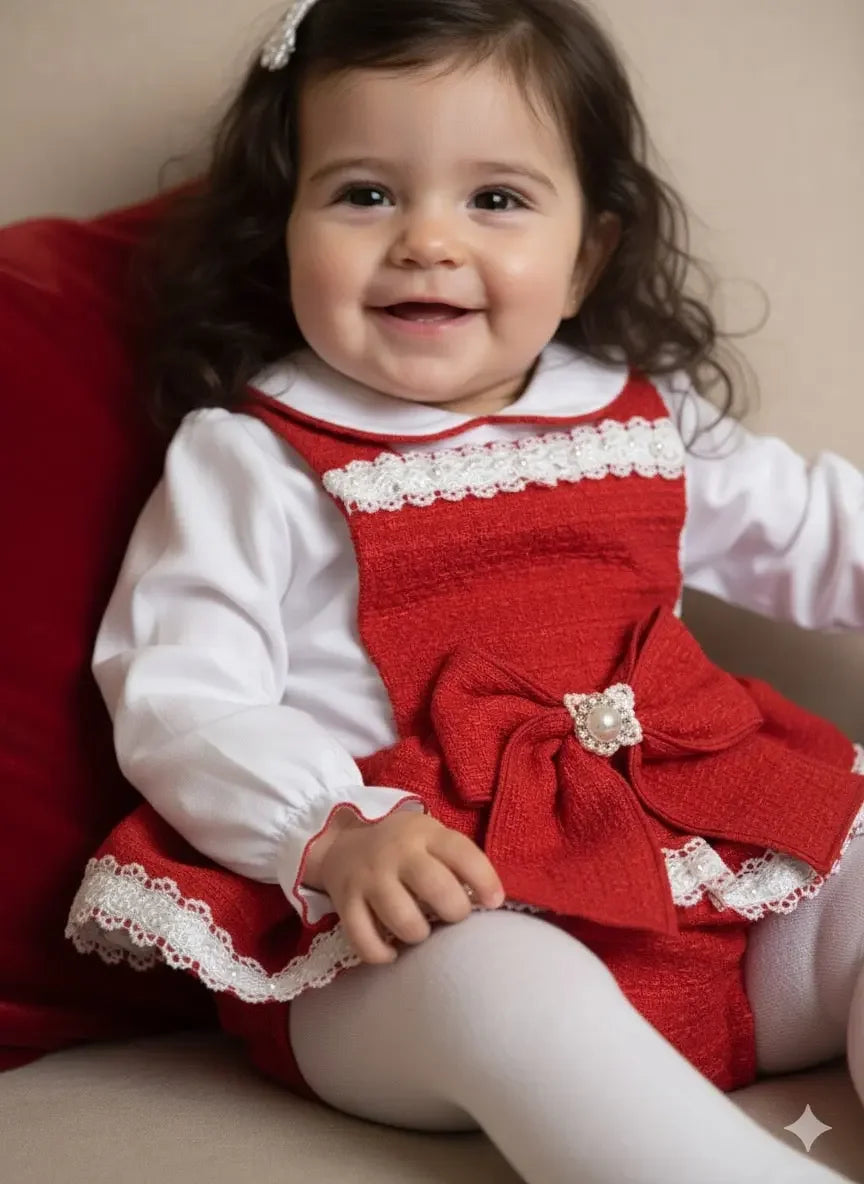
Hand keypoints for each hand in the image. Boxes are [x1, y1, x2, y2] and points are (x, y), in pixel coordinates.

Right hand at [303, 808, 504, 963]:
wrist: (344, 843)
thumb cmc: (404, 848)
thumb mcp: (432, 838)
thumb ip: (459, 861)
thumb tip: (492, 900)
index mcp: (424, 834)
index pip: (463, 855)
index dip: (485, 881)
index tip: (493, 902)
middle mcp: (396, 853)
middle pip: (437, 888)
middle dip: (455, 912)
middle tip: (453, 916)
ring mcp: (369, 878)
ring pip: (404, 920)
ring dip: (419, 934)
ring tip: (421, 931)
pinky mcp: (345, 902)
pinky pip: (364, 940)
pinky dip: (381, 954)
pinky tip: (392, 952)